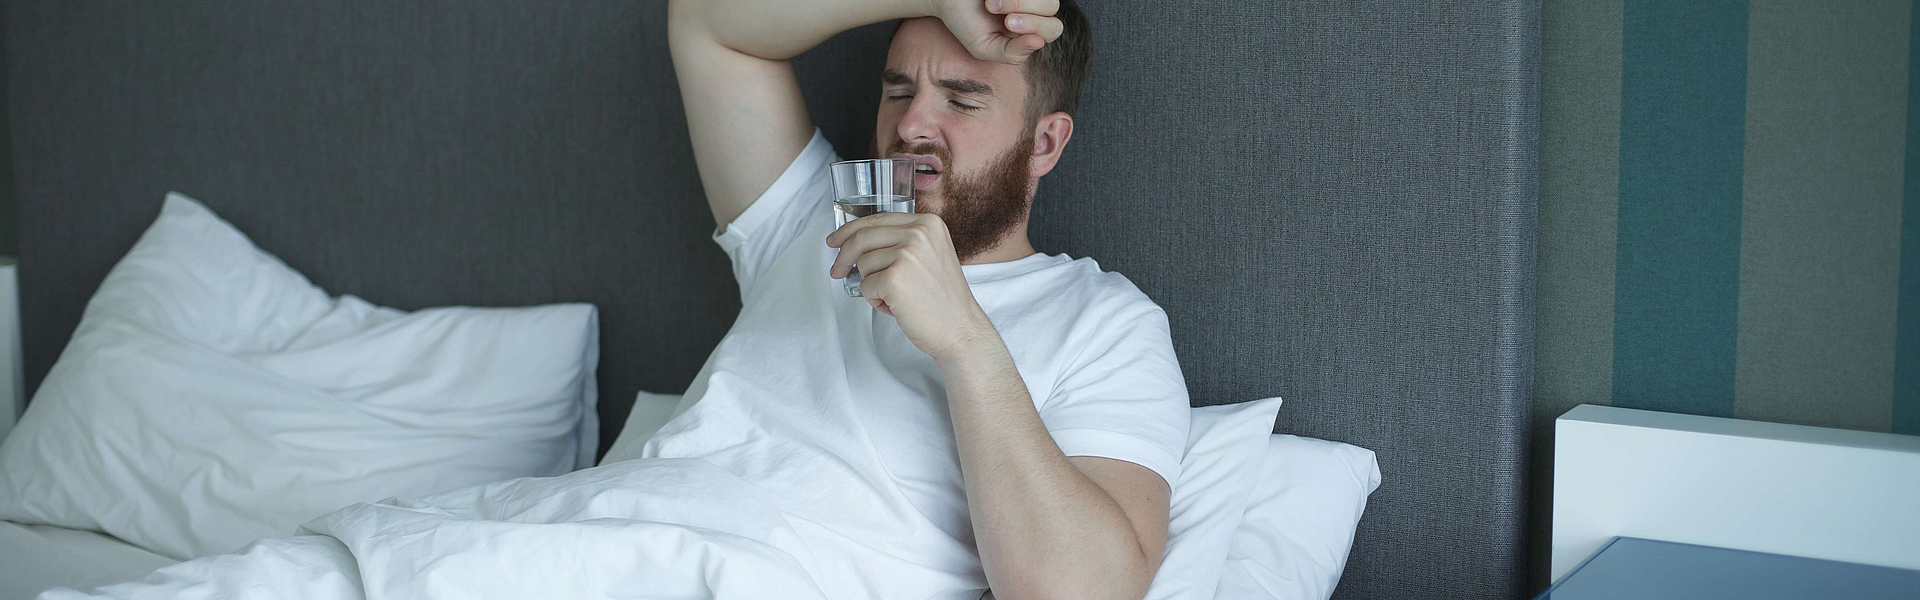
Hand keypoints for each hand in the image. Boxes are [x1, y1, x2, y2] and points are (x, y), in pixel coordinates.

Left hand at [827, 212, 996, 359]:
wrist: (960, 329)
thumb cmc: (943, 300)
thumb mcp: (931, 255)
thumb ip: (903, 242)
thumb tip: (860, 242)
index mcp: (928, 224)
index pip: (877, 219)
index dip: (850, 230)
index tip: (836, 240)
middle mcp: (919, 233)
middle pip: (862, 237)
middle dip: (844, 256)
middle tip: (837, 270)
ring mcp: (907, 254)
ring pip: (863, 264)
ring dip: (872, 285)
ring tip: (896, 298)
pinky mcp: (895, 277)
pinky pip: (866, 286)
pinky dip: (875, 300)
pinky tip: (896, 306)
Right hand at [933, 0, 1063, 64]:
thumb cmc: (965, 22)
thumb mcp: (984, 47)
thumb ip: (1011, 53)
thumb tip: (1038, 43)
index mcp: (1030, 29)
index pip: (1052, 30)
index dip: (1035, 27)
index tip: (1008, 23)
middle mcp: (1034, 8)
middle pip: (1052, 11)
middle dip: (1030, 18)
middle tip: (1004, 17)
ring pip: (1047, 0)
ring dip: (1019, 2)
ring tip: (991, 2)